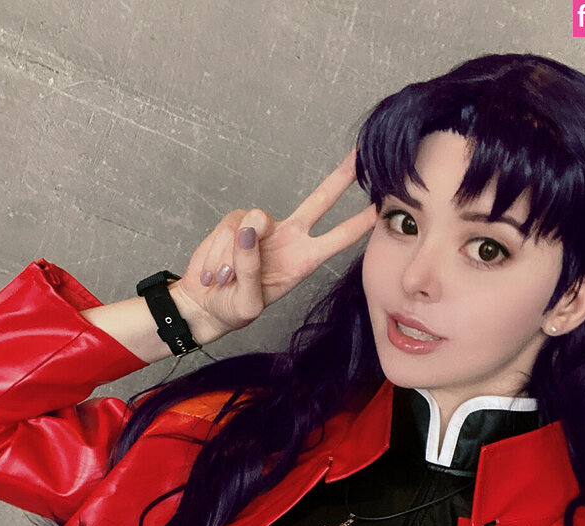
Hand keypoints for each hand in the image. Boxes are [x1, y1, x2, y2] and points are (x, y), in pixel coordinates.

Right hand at [171, 150, 376, 342]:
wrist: (204, 306)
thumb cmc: (232, 310)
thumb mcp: (246, 302)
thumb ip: (250, 269)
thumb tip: (248, 230)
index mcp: (302, 261)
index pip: (337, 239)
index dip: (359, 224)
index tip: (381, 209)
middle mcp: (289, 239)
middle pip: (319, 201)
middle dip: (339, 179)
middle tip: (359, 156)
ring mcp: (263, 229)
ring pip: (254, 222)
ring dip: (232, 257)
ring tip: (224, 281)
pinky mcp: (237, 223)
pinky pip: (230, 228)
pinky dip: (217, 253)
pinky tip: (214, 273)